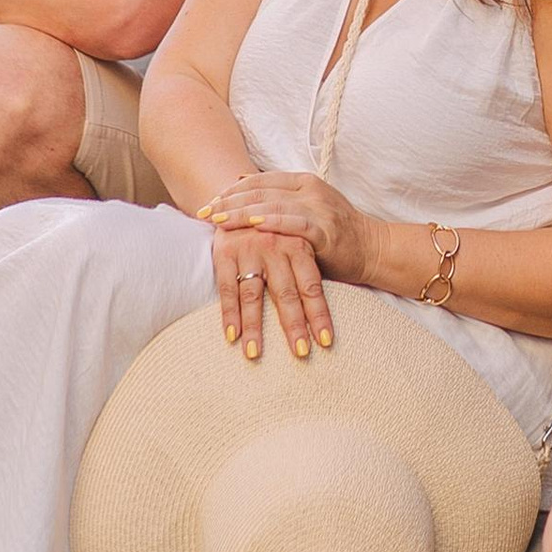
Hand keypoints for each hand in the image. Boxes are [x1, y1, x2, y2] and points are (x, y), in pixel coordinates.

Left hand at [205, 168, 369, 283]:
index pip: (259, 180)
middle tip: (203, 212)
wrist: (372, 248)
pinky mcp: (325, 230)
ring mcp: (318, 208)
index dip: (231, 190)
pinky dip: (272, 223)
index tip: (209, 201)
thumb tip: (240, 179)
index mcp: (303, 181)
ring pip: (272, 205)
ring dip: (241, 213)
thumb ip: (277, 195)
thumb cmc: (334, 232)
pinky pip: (294, 223)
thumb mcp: (305, 206)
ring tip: (218, 220)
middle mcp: (310, 190)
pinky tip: (252, 226)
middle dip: (228, 202)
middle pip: (261, 191)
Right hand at [210, 220, 333, 361]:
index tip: (327, 341)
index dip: (319, 314)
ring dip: (255, 327)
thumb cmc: (278, 229)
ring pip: (254, 295)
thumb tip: (326, 311)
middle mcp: (276, 247)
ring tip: (255, 354)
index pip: (312, 286)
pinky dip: (229, 313)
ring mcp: (250, 250)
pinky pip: (228, 288)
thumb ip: (308, 268)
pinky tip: (232, 336)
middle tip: (301, 353)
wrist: (240, 197)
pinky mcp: (225, 253)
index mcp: (299, 245)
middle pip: (286, 294)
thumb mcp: (297, 240)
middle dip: (294, 325)